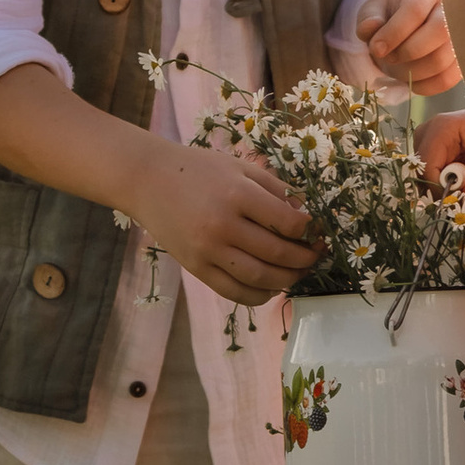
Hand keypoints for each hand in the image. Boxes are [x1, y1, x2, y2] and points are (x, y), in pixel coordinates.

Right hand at [134, 140, 319, 304]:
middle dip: (305, 259)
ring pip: (259, 278)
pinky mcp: (196, 268)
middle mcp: (222, 226)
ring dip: (287, 280)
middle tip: (316, 256)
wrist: (149, 180)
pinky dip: (259, 295)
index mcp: (238, 195)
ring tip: (299, 273)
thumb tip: (307, 218)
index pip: (288, 223)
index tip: (316, 230)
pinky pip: (234, 292)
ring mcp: (207, 251)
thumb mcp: (241, 169)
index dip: (309, 230)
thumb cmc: (200, 170)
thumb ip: (276, 190)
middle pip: (277, 254)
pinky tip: (272, 288)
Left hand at [355, 0, 457, 93]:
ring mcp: (460, 37)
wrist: (407, 27)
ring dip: (412, 72)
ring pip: (442, 60)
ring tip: (397, 68)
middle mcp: (449, 11)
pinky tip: (410, 79)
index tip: (376, 49)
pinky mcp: (461, 62)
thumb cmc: (389, 17)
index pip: (415, 10)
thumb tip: (371, 29)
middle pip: (439, 32)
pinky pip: (446, 80)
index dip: (394, 32)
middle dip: (407, 52)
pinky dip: (423, 86)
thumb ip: (368, 19)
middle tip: (389, 57)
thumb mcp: (373, 12)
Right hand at [416, 108, 464, 204]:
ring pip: (424, 173)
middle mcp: (426, 131)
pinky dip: (443, 179)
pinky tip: (460, 176)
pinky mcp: (427, 146)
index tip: (457, 204)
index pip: (428, 167)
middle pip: (422, 171)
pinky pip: (429, 171)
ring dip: (443, 185)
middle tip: (464, 198)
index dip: (439, 190)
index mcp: (441, 129)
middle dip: (442, 189)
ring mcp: (424, 138)